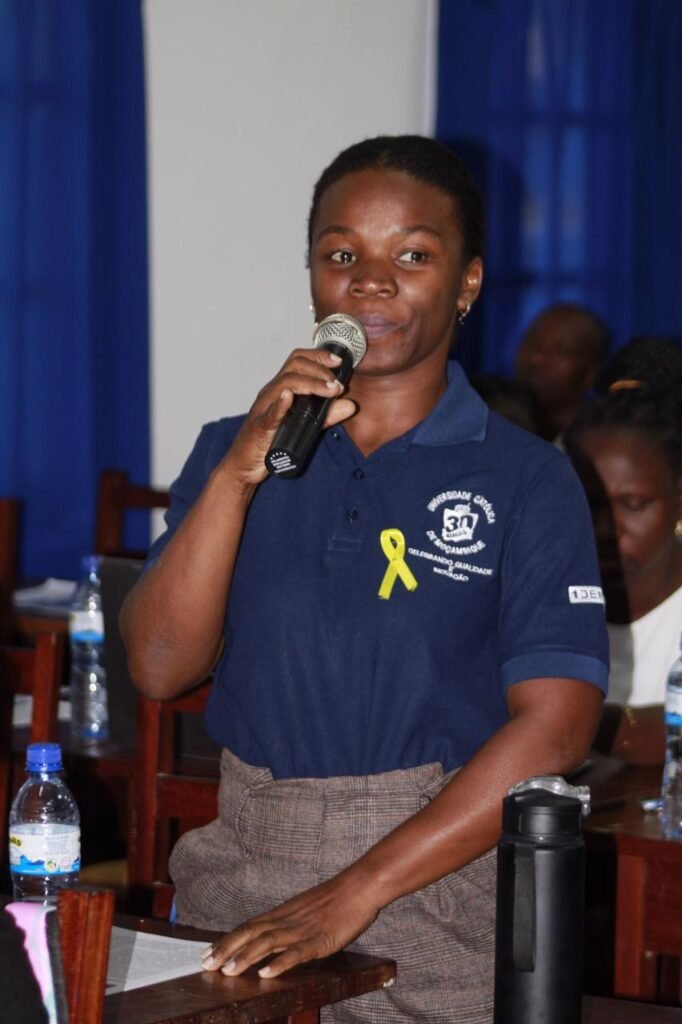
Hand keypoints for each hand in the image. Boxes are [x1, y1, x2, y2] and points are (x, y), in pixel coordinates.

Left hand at [201, 871, 379, 978]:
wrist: (360, 885)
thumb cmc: (337, 897)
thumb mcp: (307, 908)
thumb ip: (290, 921)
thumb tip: (274, 935)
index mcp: (284, 913)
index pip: (249, 927)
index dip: (227, 941)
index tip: (207, 953)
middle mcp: (287, 920)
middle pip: (251, 933)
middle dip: (227, 949)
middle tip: (206, 965)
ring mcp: (302, 930)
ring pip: (268, 942)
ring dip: (246, 957)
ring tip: (228, 971)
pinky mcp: (320, 940)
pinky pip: (296, 953)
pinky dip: (279, 963)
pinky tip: (266, 974)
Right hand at [223, 347, 356, 488]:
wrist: (245, 465)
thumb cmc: (270, 443)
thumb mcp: (304, 426)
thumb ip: (326, 415)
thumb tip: (351, 405)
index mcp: (280, 389)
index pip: (298, 361)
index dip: (318, 356)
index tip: (339, 361)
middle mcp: (271, 393)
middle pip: (293, 366)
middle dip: (319, 369)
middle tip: (338, 383)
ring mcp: (264, 408)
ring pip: (284, 384)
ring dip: (310, 383)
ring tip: (330, 390)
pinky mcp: (260, 427)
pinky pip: (269, 412)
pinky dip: (280, 404)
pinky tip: (290, 398)